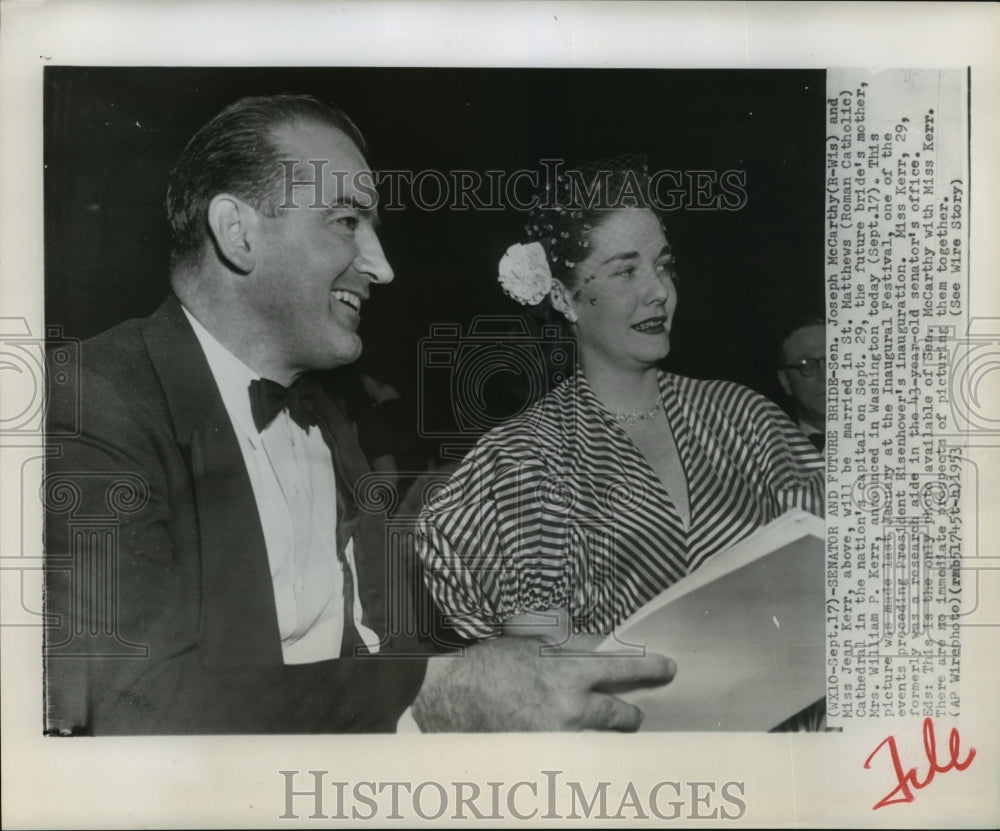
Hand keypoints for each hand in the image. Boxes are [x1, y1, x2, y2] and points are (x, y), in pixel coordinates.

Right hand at [411, 634, 674, 731]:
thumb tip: (591, 647)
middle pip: (620, 715)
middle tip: (635, 715)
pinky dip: (577, 755)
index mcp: (567, 670)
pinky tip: (576, 756)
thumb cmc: (486, 664)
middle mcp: (569, 706)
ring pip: (600, 741)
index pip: (622, 668)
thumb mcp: (529, 644)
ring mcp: (558, 736)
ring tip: (601, 735)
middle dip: (630, 715)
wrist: (449, 695)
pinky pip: (573, 758)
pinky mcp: (543, 756)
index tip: (669, 669)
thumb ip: (564, 649)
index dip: (649, 669)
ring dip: (605, 737)